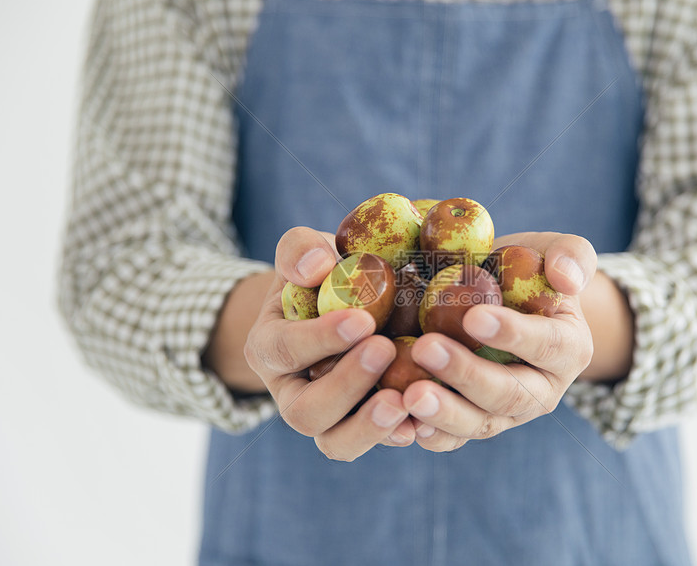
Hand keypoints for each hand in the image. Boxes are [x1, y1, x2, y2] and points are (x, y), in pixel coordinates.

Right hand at [232, 227, 417, 460]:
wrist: (339, 306)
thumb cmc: (323, 276)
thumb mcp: (306, 254)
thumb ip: (301, 250)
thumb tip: (316, 266)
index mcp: (270, 349)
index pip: (286, 350)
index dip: (321, 339)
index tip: (362, 319)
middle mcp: (291, 393)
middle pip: (305, 412)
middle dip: (346, 385)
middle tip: (386, 350)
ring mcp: (327, 418)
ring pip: (335, 443)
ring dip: (369, 427)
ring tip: (404, 402)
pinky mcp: (361, 429)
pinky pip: (374, 445)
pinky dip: (400, 435)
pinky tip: (426, 421)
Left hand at [402, 232, 597, 451]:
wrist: (496, 300)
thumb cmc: (522, 271)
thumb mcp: (549, 251)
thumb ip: (571, 254)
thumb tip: (566, 278)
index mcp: (569, 348)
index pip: (547, 345)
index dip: (514, 334)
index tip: (474, 316)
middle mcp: (542, 391)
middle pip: (510, 393)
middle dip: (467, 374)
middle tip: (426, 349)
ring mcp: (507, 414)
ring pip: (480, 423)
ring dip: (445, 413)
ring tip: (410, 395)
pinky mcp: (473, 425)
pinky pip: (453, 439)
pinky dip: (429, 436)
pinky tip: (403, 424)